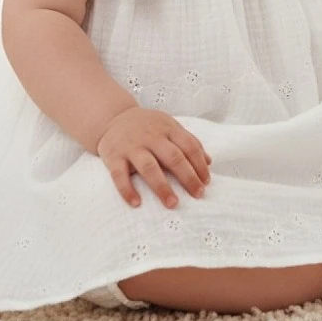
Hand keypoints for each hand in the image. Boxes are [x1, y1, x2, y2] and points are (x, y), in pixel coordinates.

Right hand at [97, 106, 212, 208]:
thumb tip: (209, 162)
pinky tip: (136, 203)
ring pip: (149, 167)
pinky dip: (127, 190)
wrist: (113, 117)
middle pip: (173, 157)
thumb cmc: (147, 126)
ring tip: (173, 203)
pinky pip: (119, 175)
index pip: (189, 146)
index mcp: (168, 128)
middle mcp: (151, 137)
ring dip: (162, 187)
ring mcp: (132, 147)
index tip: (206, 182)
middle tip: (198, 195)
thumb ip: (188, 141)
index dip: (199, 165)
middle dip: (188, 177)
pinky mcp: (114, 157)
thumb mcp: (169, 126)